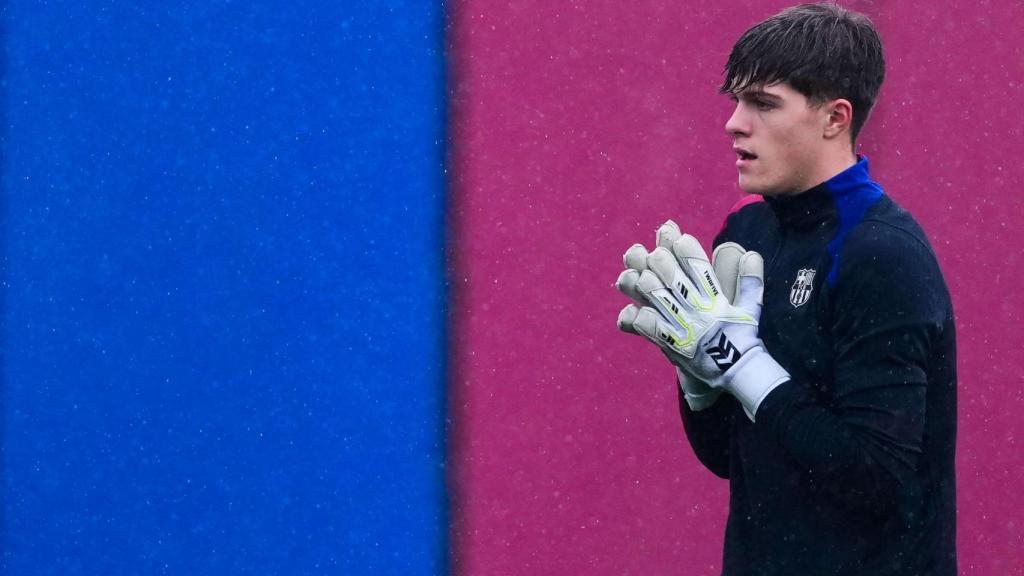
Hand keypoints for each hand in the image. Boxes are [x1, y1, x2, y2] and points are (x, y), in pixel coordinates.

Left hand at [616, 221, 789, 419]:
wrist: (737, 371)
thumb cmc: (743, 338)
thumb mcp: (751, 308)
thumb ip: (750, 281)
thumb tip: (751, 254)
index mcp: (715, 298)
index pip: (699, 267)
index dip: (685, 249)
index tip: (676, 235)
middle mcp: (697, 309)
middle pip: (673, 278)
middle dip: (660, 262)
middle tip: (651, 253)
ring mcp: (683, 327)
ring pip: (658, 298)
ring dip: (644, 284)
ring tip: (633, 274)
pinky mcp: (671, 345)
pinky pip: (650, 328)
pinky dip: (638, 318)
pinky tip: (631, 310)